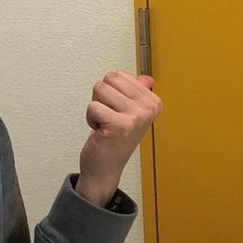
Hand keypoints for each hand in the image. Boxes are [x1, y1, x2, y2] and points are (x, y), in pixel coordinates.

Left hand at [76, 71, 161, 206]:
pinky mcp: (119, 125)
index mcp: (152, 102)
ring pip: (100, 89)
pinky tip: (101, 130)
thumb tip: (146, 78)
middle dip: (102, 96)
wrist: (106, 167)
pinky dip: (90, 118)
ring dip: (96, 107)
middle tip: (109, 116)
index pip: (120, 75)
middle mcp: (147, 108)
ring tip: (105, 122)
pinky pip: (93, 106)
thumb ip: (137, 93)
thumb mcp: (130, 112)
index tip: (118, 110)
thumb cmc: (115, 140)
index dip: (111, 91)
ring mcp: (135, 117)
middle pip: (109, 79)